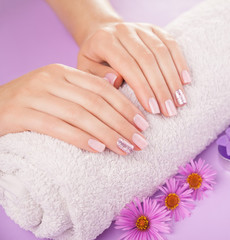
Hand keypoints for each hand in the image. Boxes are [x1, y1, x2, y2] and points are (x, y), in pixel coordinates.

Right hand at [0, 64, 148, 154]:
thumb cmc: (31, 103)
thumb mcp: (57, 90)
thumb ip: (83, 87)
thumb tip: (116, 83)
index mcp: (63, 72)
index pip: (103, 88)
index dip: (126, 106)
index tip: (143, 124)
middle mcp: (50, 79)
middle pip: (95, 103)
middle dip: (122, 124)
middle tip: (141, 141)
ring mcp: (34, 95)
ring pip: (80, 115)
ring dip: (107, 134)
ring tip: (125, 149)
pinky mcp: (20, 113)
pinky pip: (57, 127)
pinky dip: (80, 139)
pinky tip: (98, 150)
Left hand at [77, 21, 191, 116]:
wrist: (102, 34)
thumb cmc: (95, 59)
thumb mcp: (87, 71)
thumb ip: (98, 78)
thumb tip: (117, 80)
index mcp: (105, 41)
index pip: (127, 65)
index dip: (142, 88)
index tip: (153, 110)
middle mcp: (124, 30)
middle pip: (147, 60)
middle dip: (161, 88)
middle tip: (170, 111)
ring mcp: (141, 27)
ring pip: (162, 52)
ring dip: (173, 79)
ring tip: (180, 101)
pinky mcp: (155, 28)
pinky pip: (171, 44)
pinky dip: (180, 63)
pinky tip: (186, 81)